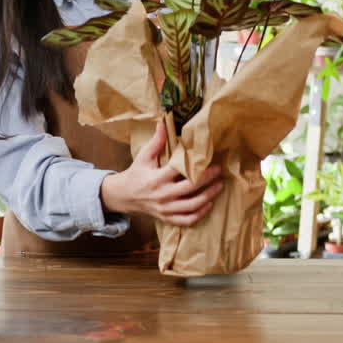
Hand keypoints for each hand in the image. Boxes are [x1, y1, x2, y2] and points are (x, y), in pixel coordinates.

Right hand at [100, 120, 223, 226]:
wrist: (123, 196)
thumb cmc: (136, 174)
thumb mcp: (143, 156)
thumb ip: (156, 141)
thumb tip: (163, 122)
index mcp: (156, 178)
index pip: (180, 171)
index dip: (196, 165)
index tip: (209, 158)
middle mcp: (162, 195)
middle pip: (190, 188)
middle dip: (208, 179)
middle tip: (219, 170)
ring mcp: (165, 209)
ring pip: (192, 206)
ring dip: (208, 196)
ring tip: (219, 186)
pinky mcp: (166, 218)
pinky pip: (186, 220)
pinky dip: (200, 214)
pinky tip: (208, 204)